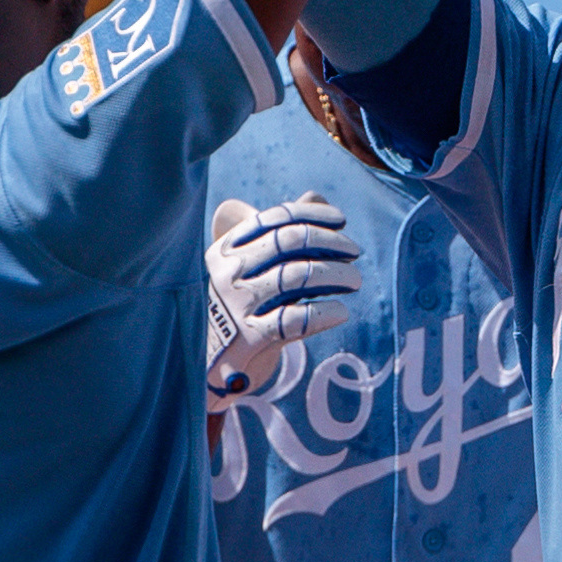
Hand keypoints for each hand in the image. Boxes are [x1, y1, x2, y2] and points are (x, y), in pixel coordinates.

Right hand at [206, 194, 361, 398]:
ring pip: (299, 276)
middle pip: (290, 241)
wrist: (206, 365)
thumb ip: (279, 231)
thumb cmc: (236, 308)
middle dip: (331, 241)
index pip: (275, 218)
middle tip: (354, 252)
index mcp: (225, 249)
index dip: (313, 215)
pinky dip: (325, 313)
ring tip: (354, 280)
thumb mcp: (249, 267)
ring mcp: (236, 305)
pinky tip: (340, 312)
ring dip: (337, 274)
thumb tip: (315, 197)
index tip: (341, 220)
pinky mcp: (248, 338)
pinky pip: (296, 319)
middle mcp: (228, 272)